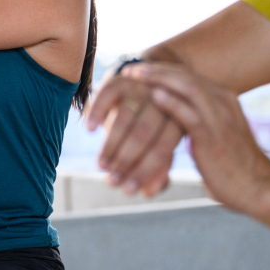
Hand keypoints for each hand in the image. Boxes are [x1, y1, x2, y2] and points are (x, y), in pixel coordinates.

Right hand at [84, 64, 181, 195]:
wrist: (141, 88)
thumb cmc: (150, 127)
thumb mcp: (159, 146)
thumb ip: (157, 169)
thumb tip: (150, 191)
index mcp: (179, 119)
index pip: (163, 148)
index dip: (145, 171)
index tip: (128, 191)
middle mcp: (164, 100)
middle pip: (144, 134)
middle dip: (126, 161)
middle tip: (112, 183)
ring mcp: (143, 86)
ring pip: (126, 117)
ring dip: (111, 144)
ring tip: (101, 165)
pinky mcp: (122, 78)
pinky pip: (107, 94)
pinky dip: (97, 112)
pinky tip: (90, 130)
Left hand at [130, 62, 269, 212]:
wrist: (260, 189)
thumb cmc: (235, 168)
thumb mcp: (219, 137)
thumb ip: (203, 125)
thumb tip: (182, 122)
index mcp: (225, 101)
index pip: (190, 76)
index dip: (164, 71)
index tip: (141, 70)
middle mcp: (224, 103)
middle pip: (186, 76)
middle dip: (157, 70)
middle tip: (131, 68)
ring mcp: (220, 119)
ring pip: (188, 88)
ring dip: (160, 79)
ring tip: (137, 75)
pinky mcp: (213, 138)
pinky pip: (190, 114)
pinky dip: (171, 103)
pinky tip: (154, 96)